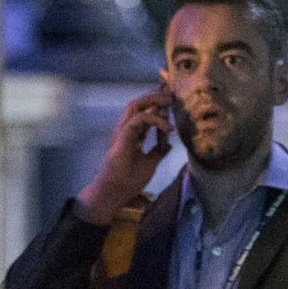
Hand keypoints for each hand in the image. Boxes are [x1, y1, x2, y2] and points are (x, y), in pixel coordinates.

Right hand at [73, 87, 174, 221]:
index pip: (142, 113)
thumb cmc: (128, 181)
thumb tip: (168, 145)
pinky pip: (138, 120)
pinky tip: (167, 127)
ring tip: (170, 102)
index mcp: (130, 134)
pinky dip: (155, 120)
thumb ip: (157, 152)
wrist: (116, 192)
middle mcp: (125, 129)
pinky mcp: (122, 136)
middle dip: (155, 97)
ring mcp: (122, 131)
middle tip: (171, 96)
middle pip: (138, 104)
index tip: (171, 102)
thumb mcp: (150, 163)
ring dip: (153, 101)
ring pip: (135, 105)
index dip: (156, 105)